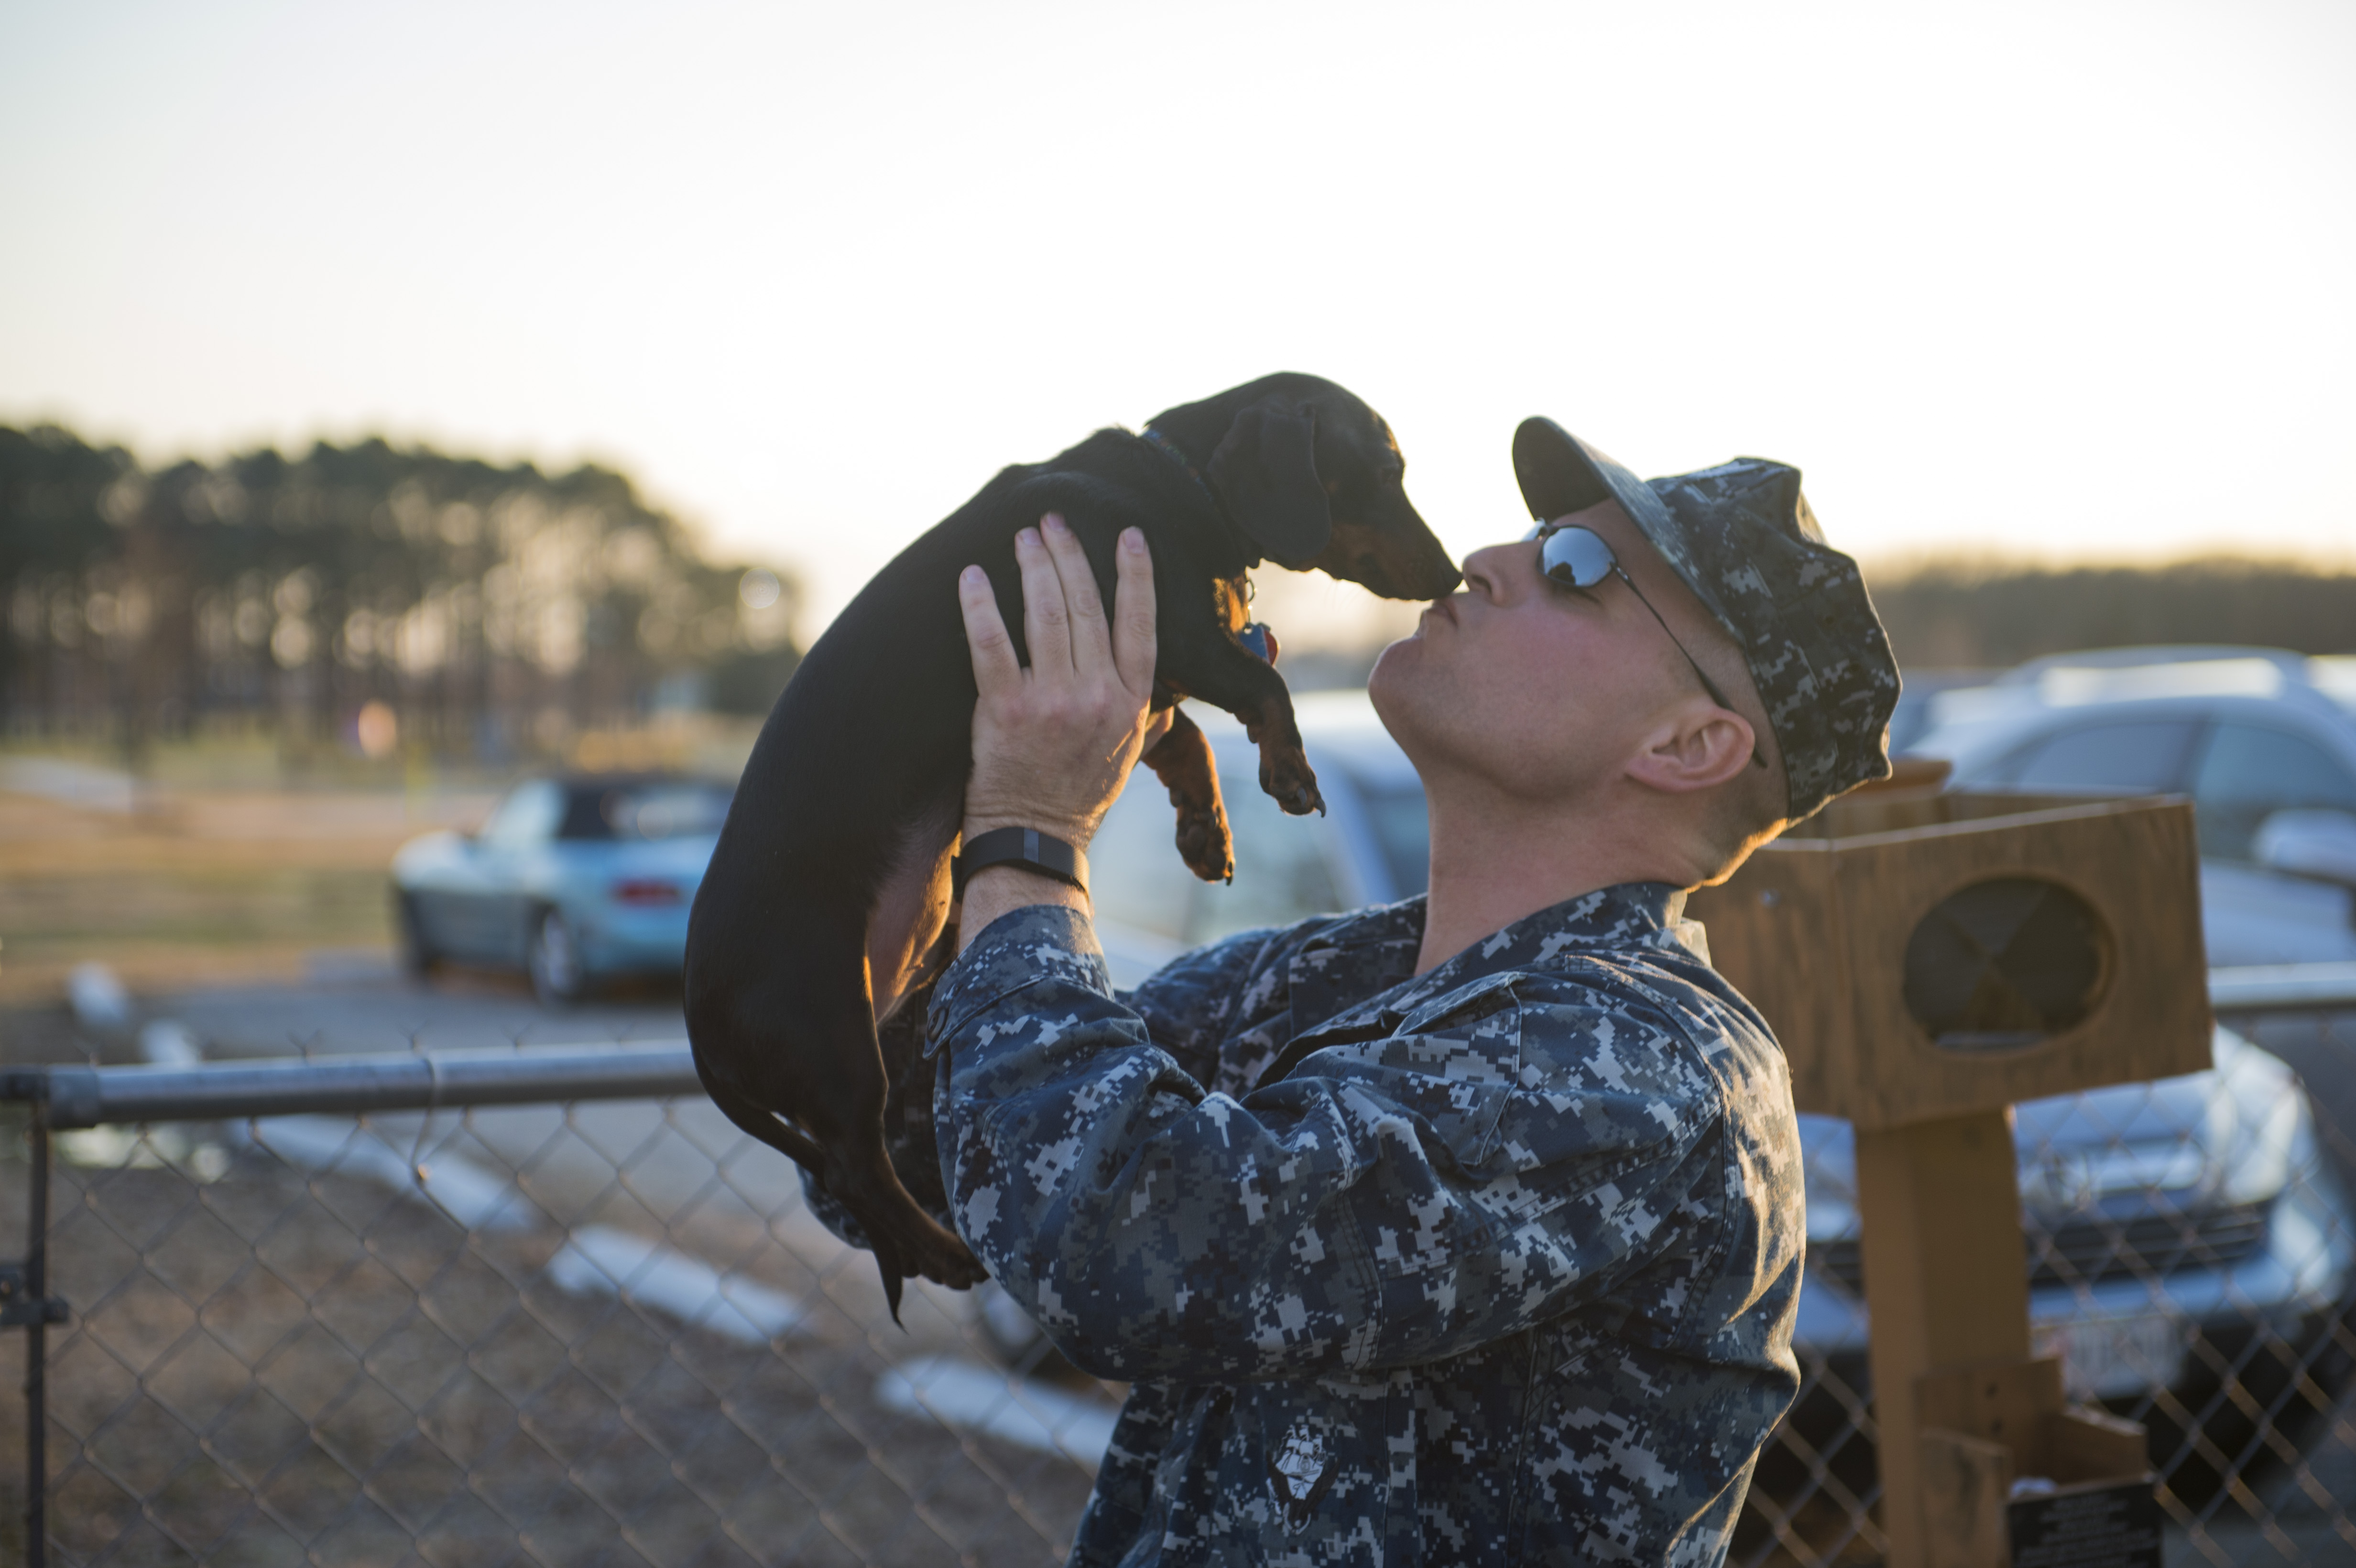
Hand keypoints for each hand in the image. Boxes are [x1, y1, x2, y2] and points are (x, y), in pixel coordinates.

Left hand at [959, 515, 1157, 850]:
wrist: (1037, 837)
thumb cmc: (1082, 791)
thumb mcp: (1132, 751)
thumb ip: (1147, 710)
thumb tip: (1165, 682)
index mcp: (1132, 701)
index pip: (1140, 622)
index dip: (1136, 574)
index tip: (1129, 533)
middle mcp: (1097, 696)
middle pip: (1087, 605)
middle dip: (1070, 554)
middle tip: (1054, 520)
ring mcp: (1051, 701)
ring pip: (1045, 613)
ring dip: (1033, 565)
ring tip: (1023, 536)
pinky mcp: (1005, 710)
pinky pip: (991, 643)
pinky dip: (979, 604)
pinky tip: (971, 576)